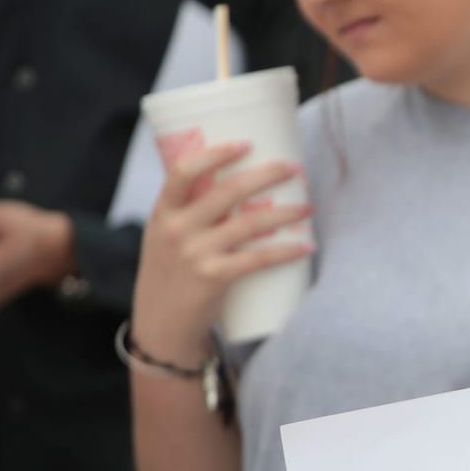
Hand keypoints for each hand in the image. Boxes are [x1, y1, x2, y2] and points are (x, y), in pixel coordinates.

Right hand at [131, 141, 311, 358]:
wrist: (161, 326)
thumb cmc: (172, 274)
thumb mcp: (167, 238)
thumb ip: (193, 213)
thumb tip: (238, 182)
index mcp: (163, 212)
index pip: (183, 171)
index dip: (216, 154)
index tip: (246, 144)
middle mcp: (176, 230)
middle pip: (226, 191)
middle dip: (266, 175)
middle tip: (294, 168)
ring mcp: (194, 254)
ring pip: (249, 223)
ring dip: (286, 212)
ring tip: (308, 207)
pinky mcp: (213, 279)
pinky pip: (258, 259)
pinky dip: (287, 251)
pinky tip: (306, 245)